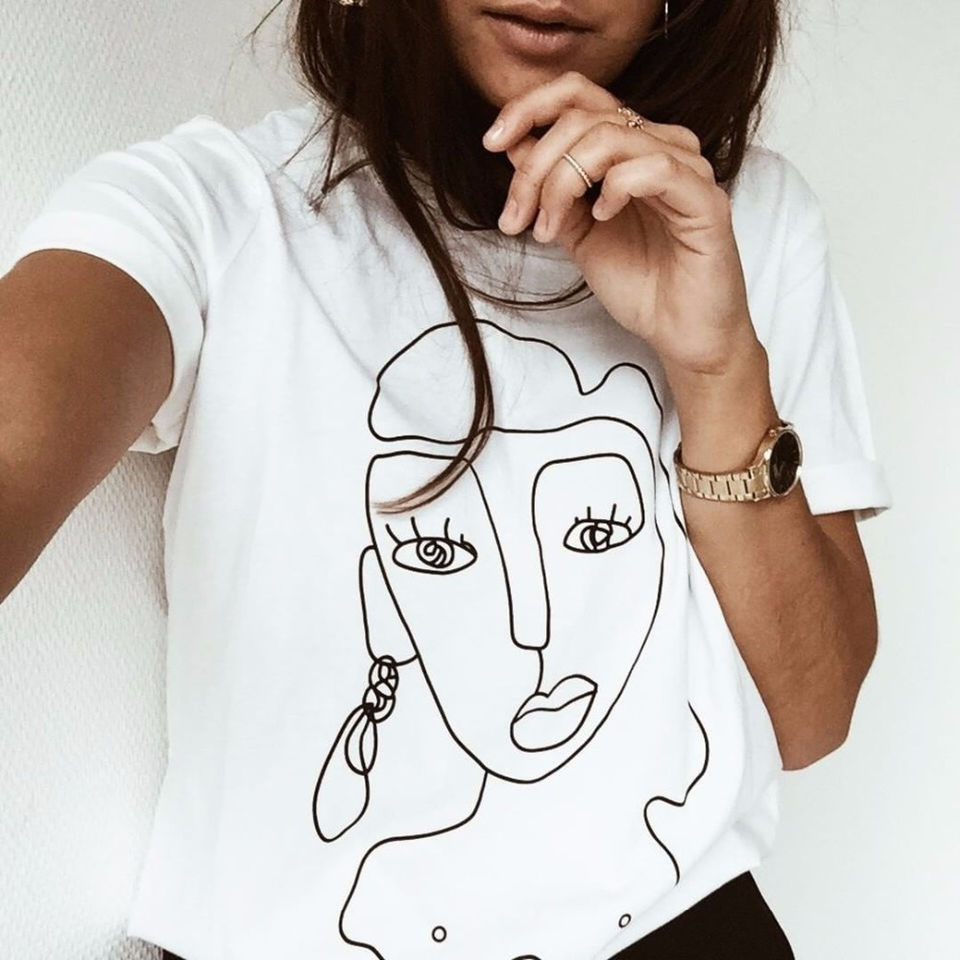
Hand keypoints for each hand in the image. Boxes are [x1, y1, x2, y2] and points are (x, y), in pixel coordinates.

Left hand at [482, 71, 760, 378]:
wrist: (682, 334)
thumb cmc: (641, 284)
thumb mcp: (578, 234)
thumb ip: (552, 190)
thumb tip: (514, 147)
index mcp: (632, 146)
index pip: (579, 95)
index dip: (530, 107)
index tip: (492, 143)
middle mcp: (662, 145)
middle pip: (584, 116)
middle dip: (535, 166)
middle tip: (516, 216)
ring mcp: (687, 169)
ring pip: (610, 137)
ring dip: (562, 183)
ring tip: (549, 229)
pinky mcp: (705, 200)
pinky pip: (654, 167)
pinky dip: (615, 188)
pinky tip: (602, 217)